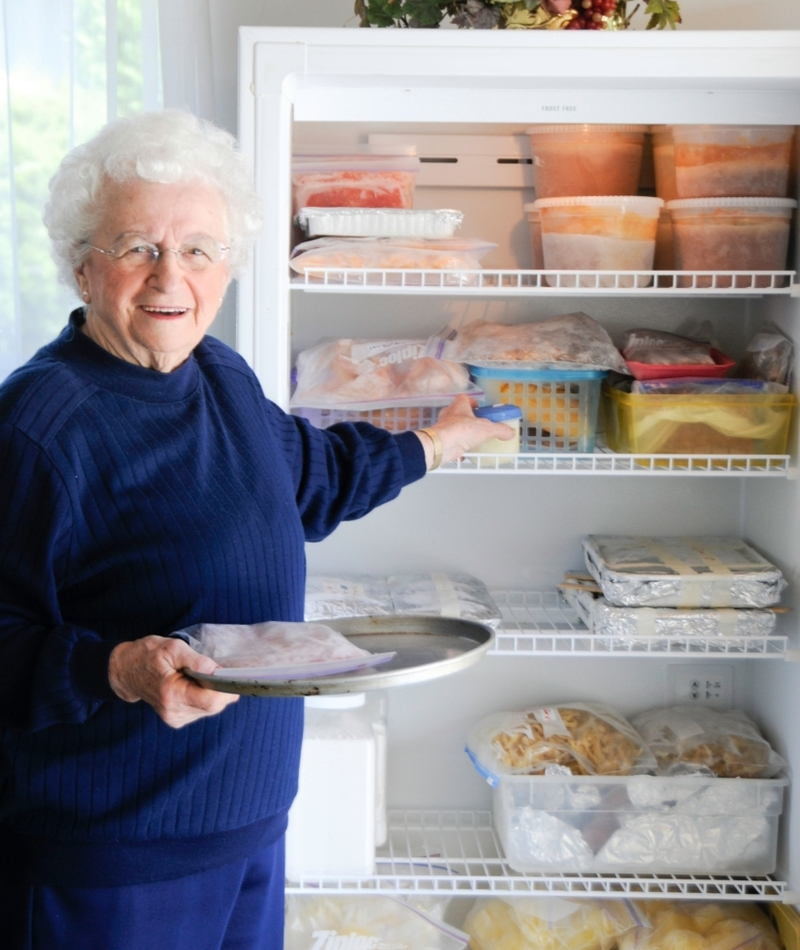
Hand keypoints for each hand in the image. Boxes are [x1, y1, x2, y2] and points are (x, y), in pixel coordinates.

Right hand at [108, 636, 238, 727]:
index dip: (226, 690)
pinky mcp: (175, 719)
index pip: (210, 701)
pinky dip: (205, 698)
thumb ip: (195, 660)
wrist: (125, 671)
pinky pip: (201, 711)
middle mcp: (173, 711)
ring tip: (204, 676)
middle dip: (222, 691)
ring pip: (209, 710)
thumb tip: (216, 670)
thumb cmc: (147, 655)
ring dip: (214, 694)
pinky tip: (197, 685)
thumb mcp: (171, 648)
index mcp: (171, 694)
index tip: (234, 675)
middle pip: (213, 707)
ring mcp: (173, 718)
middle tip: (222, 672)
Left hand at [417, 394, 515, 467]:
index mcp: (459, 405)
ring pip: (455, 427)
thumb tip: (511, 432)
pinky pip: (452, 441)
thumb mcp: (486, 429)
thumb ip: (500, 430)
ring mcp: (444, 427)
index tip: (481, 410)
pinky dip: (458, 446)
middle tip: (479, 425)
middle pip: (460, 412)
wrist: (441, 445)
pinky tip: (466, 452)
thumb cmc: (461, 430)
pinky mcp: (442, 440)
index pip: (465, 398)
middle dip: (469, 418)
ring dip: (463, 432)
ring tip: (474, 439)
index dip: (473, 403)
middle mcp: (449, 414)